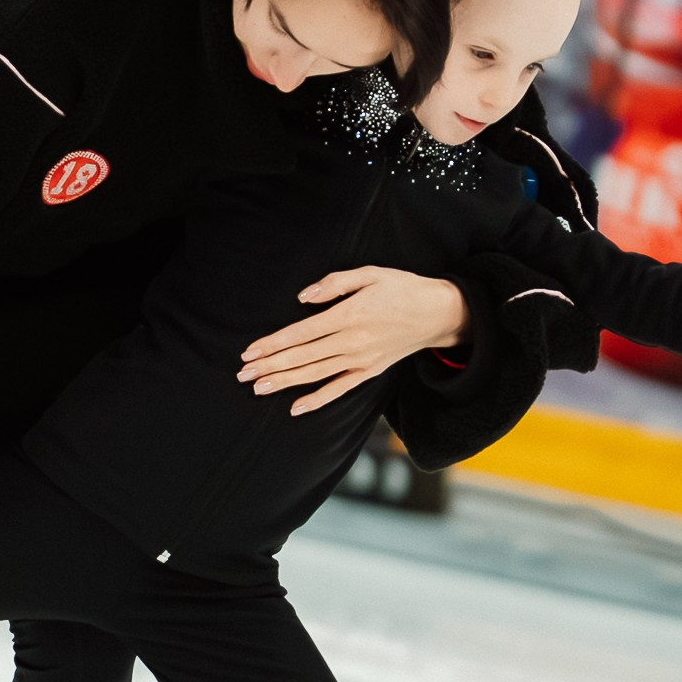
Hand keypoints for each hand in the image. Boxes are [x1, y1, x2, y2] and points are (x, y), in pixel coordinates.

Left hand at [237, 267, 471, 414]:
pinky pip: (340, 389)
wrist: (439, 313)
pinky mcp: (370, 371)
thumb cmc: (403, 288)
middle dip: (270, 366)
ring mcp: (361, 360)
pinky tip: (296, 407)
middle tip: (243, 374)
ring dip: (285, 382)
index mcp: (350, 315)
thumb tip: (303, 298)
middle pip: (303, 357)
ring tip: (259, 387)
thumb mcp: (371, 274)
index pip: (302, 332)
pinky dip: (318, 399)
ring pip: (316, 374)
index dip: (273, 343)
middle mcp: (353, 342)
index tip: (250, 351)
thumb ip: (334, 283)